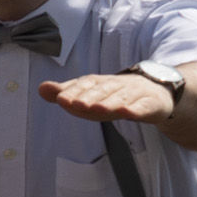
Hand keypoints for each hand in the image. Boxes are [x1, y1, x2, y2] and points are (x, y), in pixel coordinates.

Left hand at [39, 70, 180, 125]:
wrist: (155, 93)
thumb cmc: (115, 96)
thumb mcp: (91, 95)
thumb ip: (67, 93)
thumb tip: (41, 88)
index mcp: (100, 83)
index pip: (85, 85)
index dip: (73, 91)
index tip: (60, 99)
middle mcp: (116, 85)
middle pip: (102, 90)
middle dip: (88, 97)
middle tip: (75, 105)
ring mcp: (135, 93)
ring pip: (121, 97)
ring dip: (109, 103)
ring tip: (97, 109)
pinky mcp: (151, 104)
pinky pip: (143, 106)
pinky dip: (136, 109)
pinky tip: (127, 113)